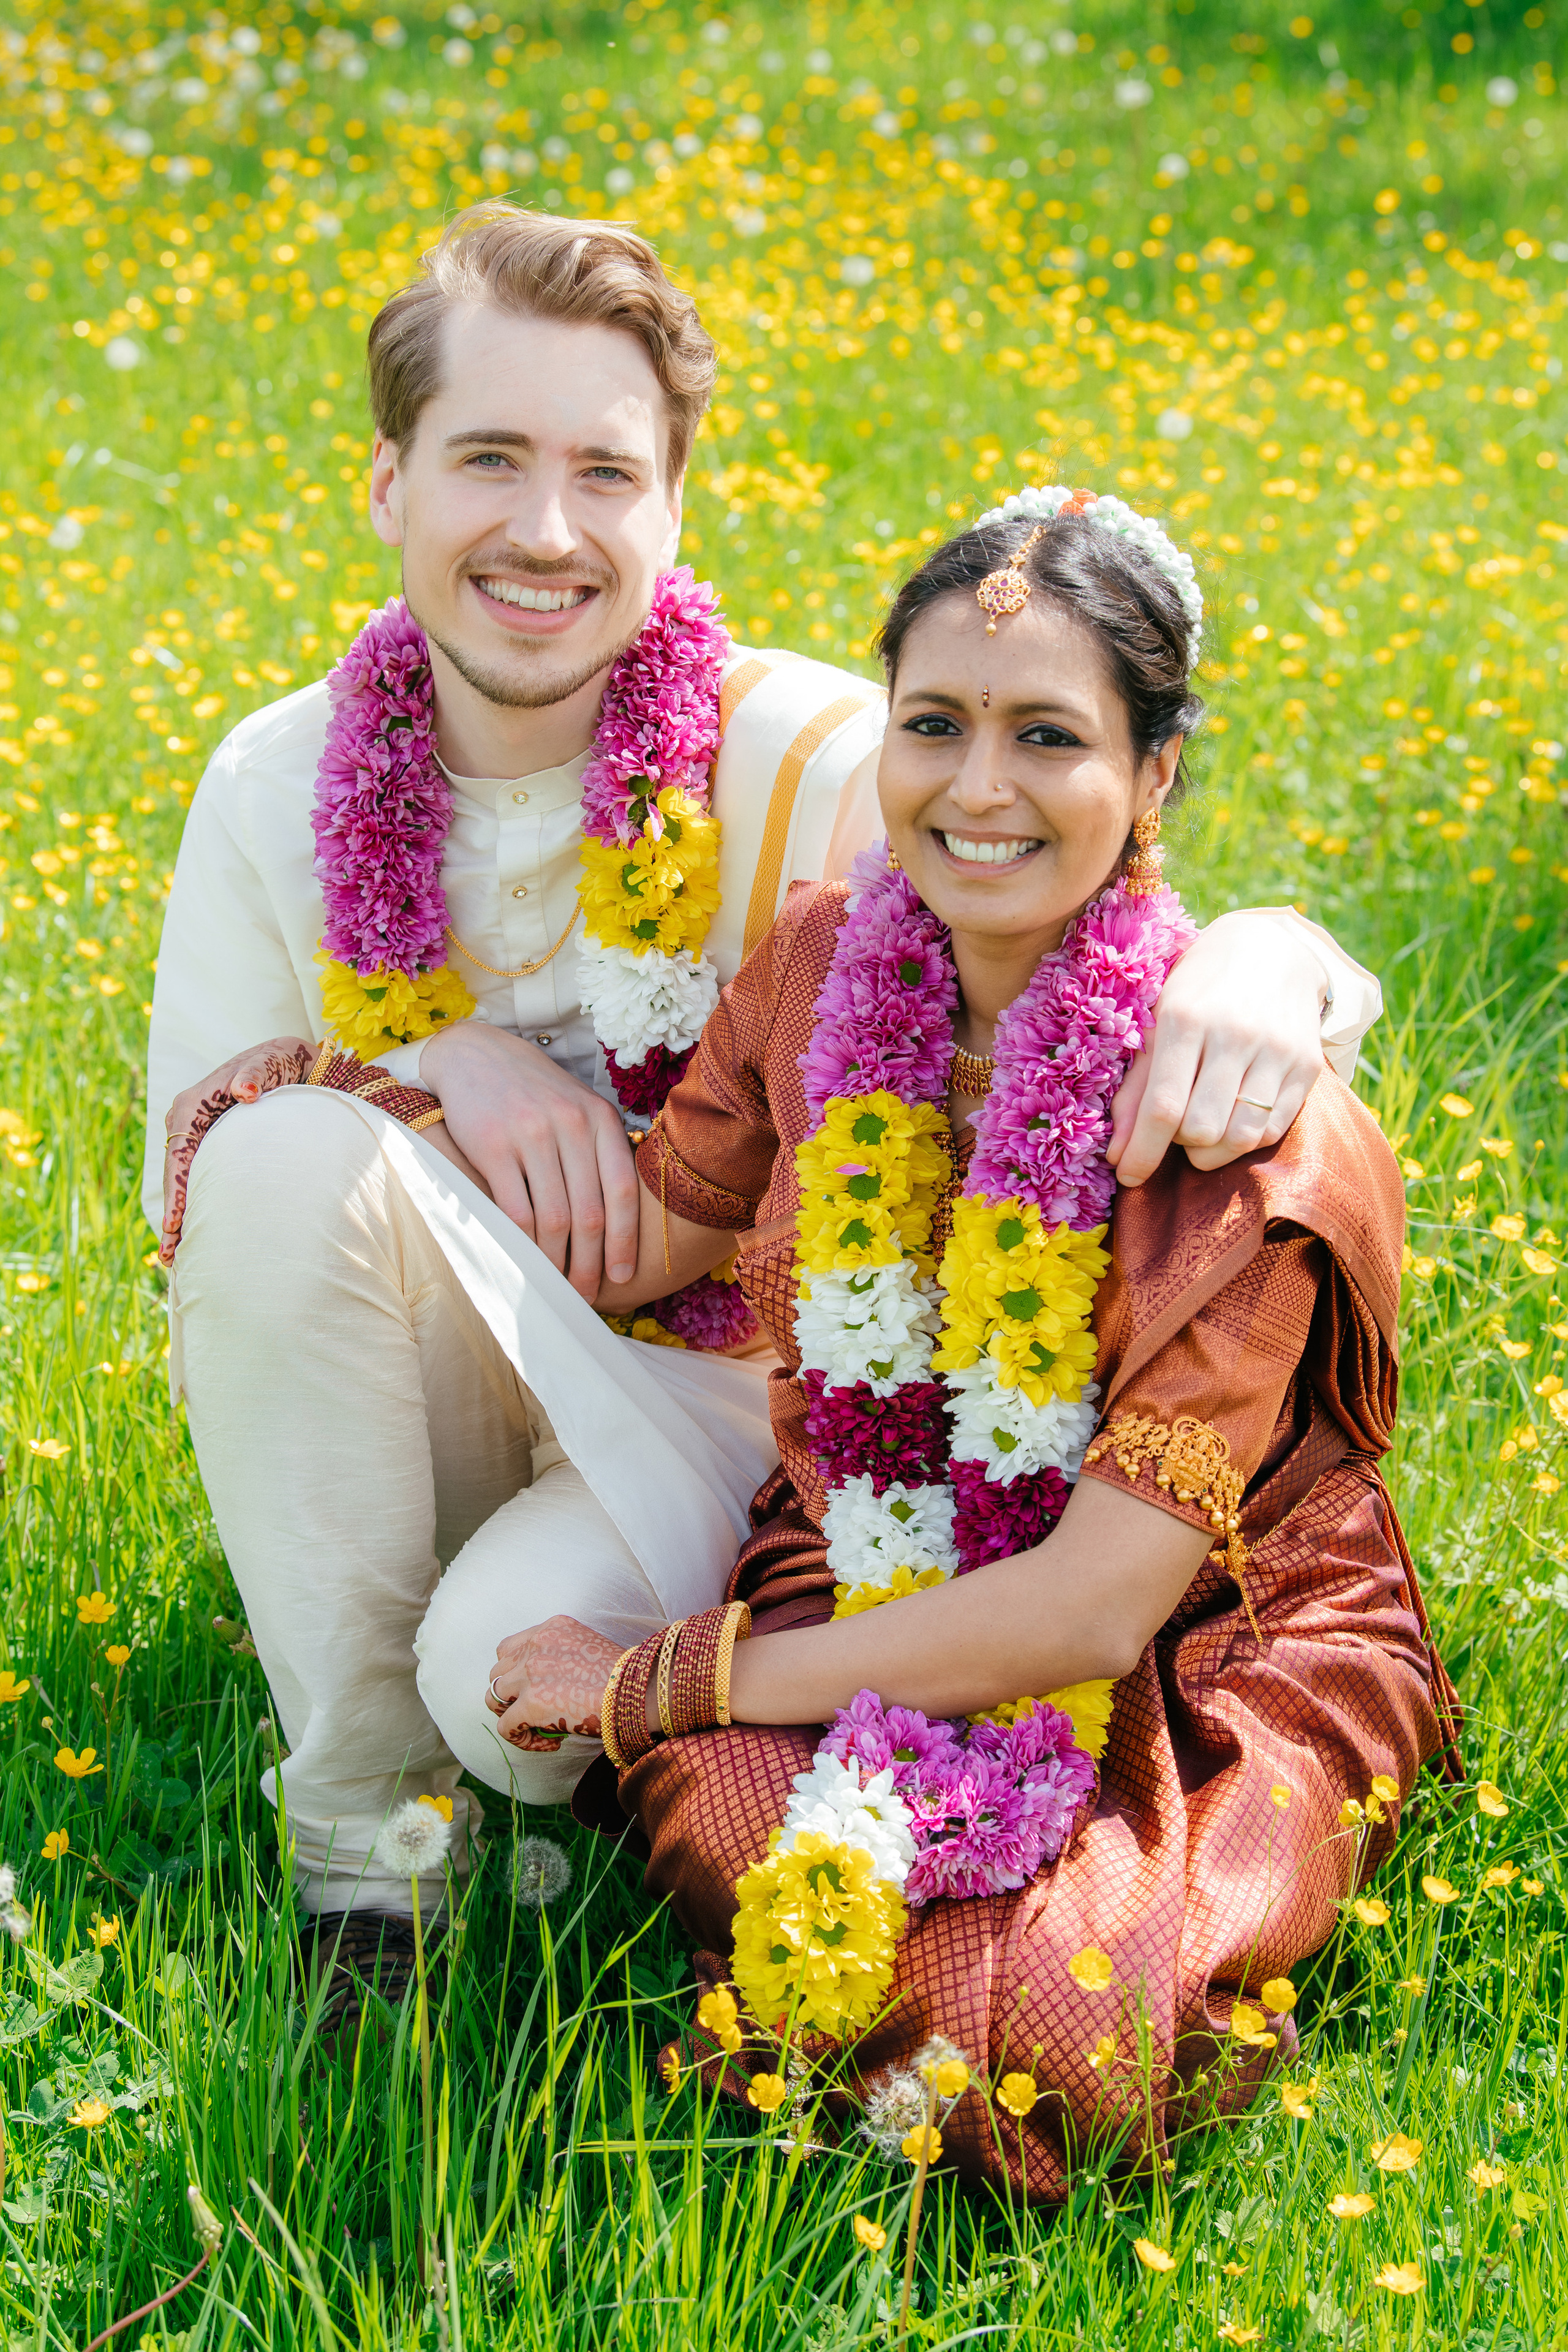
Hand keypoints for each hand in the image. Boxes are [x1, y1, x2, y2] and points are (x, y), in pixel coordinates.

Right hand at [160, 1035, 314, 1264]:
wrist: (286, 1061)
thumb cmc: (276, 1061)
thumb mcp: (268, 1061)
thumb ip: (254, 1074)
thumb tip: (244, 1092)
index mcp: (192, 1104)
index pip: (180, 1154)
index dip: (178, 1190)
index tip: (177, 1223)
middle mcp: (185, 1120)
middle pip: (174, 1174)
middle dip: (172, 1215)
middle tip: (170, 1256)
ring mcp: (193, 1134)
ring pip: (181, 1181)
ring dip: (177, 1218)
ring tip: (173, 1258)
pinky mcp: (206, 1145)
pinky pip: (194, 1178)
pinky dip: (190, 1206)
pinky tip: (191, 1236)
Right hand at [419, 1022, 638, 1300]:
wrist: (474, 1055)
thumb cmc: (533, 1092)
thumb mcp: (577, 1108)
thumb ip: (600, 1150)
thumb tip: (621, 1218)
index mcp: (600, 1118)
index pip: (623, 1191)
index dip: (625, 1241)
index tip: (622, 1276)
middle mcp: (570, 1124)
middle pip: (590, 1213)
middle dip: (590, 1263)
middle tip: (585, 1294)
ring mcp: (531, 1134)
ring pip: (553, 1218)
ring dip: (556, 1261)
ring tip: (555, 1284)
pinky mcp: (492, 1147)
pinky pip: (515, 1209)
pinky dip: (522, 1243)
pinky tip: (525, 1259)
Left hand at [486, 1614, 625, 1750]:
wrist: (638, 1691)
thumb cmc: (624, 1677)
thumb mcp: (589, 1649)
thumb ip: (562, 1656)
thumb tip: (549, 1688)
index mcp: (551, 1628)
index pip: (509, 1648)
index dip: (515, 1673)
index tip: (535, 1689)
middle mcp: (536, 1645)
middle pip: (497, 1672)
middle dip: (510, 1696)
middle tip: (535, 1712)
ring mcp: (531, 1674)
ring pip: (492, 1697)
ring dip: (510, 1715)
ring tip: (537, 1729)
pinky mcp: (531, 1704)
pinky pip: (505, 1727)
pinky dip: (521, 1740)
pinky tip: (548, 1745)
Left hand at [1107, 911, 1328, 1186]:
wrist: (1269, 949)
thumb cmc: (1197, 991)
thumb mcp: (1155, 1024)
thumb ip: (1134, 1089)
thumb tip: (1117, 1156)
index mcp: (1185, 1018)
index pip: (1162, 1106)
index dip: (1142, 1152)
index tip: (1128, 1177)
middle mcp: (1234, 1033)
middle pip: (1201, 1129)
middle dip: (1179, 1145)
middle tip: (1174, 1129)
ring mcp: (1277, 1049)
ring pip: (1240, 1136)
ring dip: (1212, 1150)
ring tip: (1202, 1129)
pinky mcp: (1307, 1065)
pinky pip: (1272, 1129)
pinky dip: (1245, 1140)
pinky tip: (1231, 1119)